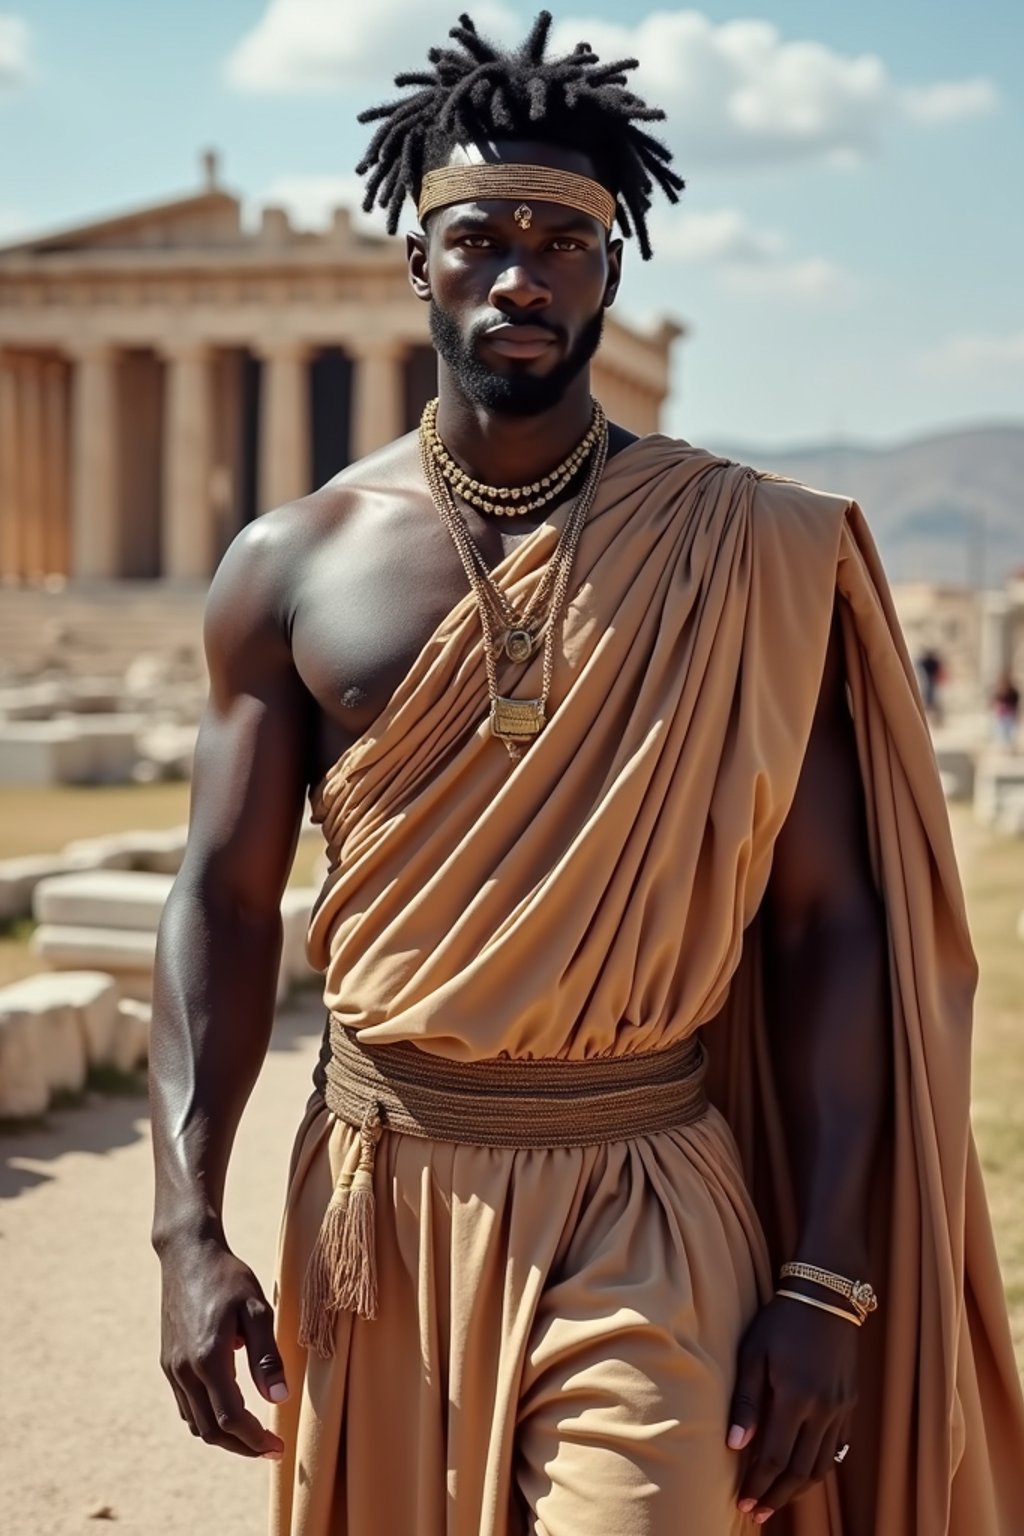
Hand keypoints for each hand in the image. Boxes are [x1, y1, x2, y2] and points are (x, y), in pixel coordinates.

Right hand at [159, 1234, 288, 1458]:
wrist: (187, 1254)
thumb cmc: (228, 1277)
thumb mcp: (257, 1309)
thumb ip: (266, 1356)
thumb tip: (279, 1399)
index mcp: (208, 1358)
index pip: (230, 1419)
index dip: (255, 1440)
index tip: (278, 1448)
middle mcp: (184, 1370)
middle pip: (211, 1431)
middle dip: (242, 1446)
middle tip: (269, 1449)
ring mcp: (172, 1368)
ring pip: (196, 1423)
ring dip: (224, 1436)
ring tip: (253, 1434)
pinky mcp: (168, 1363)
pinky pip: (186, 1406)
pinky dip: (207, 1419)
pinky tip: (228, 1411)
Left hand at [726, 1292, 857, 1523]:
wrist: (826, 1297)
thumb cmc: (781, 1322)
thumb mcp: (754, 1353)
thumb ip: (746, 1401)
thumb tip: (735, 1445)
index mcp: (795, 1398)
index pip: (776, 1458)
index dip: (759, 1485)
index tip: (744, 1503)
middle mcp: (823, 1410)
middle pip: (801, 1471)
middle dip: (777, 1496)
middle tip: (757, 1512)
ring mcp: (841, 1409)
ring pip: (822, 1465)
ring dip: (799, 1489)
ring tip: (777, 1500)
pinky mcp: (851, 1404)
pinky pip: (838, 1449)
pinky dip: (821, 1468)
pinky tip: (805, 1474)